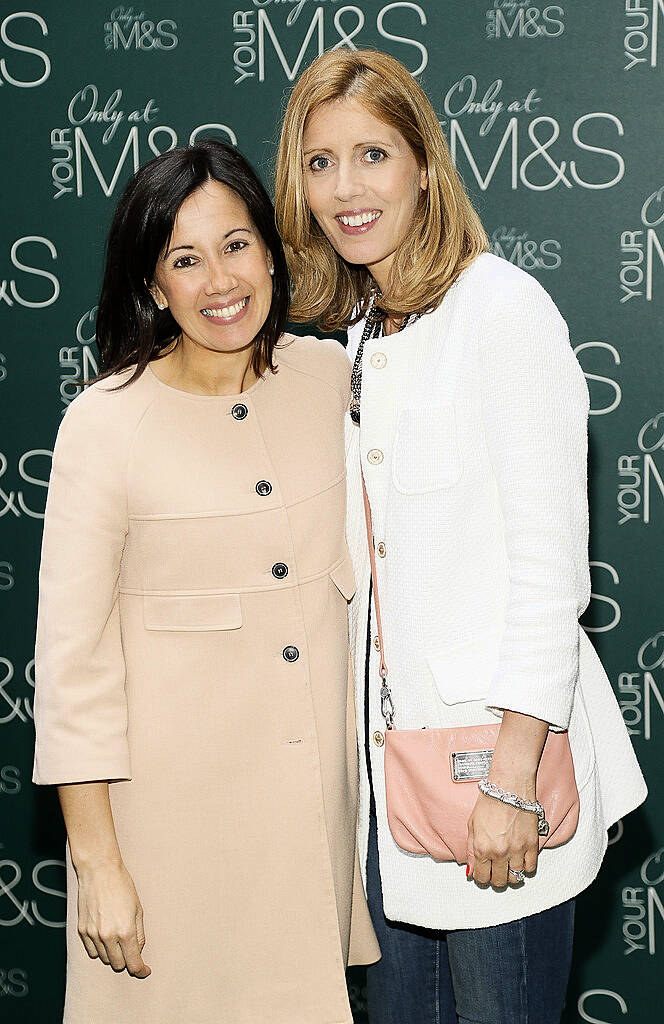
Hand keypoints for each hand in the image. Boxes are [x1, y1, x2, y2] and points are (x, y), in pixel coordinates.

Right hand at [76, 859, 150, 977]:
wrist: (99, 871)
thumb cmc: (122, 886)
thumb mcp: (138, 909)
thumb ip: (139, 933)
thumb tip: (137, 951)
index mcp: (125, 931)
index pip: (133, 963)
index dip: (141, 970)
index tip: (144, 971)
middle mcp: (108, 936)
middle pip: (118, 964)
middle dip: (127, 960)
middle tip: (131, 950)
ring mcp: (93, 935)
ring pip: (104, 959)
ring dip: (113, 955)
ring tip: (118, 938)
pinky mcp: (82, 931)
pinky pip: (91, 951)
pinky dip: (100, 949)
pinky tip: (105, 937)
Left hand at [466, 784, 538, 889]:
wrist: (509, 787)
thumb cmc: (490, 801)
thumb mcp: (472, 825)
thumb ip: (471, 849)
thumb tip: (471, 869)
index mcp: (482, 848)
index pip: (482, 877)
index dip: (481, 878)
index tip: (483, 874)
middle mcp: (499, 852)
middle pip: (499, 881)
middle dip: (496, 879)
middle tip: (496, 872)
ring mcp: (517, 850)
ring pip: (515, 878)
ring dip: (511, 875)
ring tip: (508, 866)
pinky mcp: (532, 844)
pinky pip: (530, 867)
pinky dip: (525, 867)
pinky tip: (520, 860)